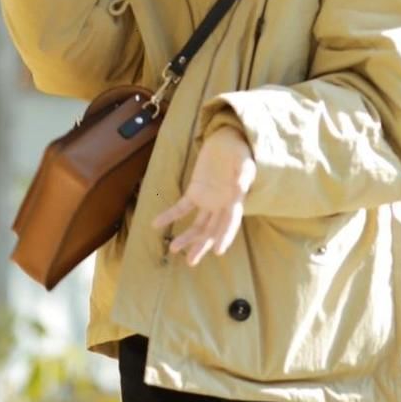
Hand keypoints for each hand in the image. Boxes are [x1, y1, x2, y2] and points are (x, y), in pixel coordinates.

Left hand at [152, 125, 255, 266]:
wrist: (226, 140)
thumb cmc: (239, 151)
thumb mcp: (244, 160)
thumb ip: (243, 174)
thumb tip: (241, 188)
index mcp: (235, 200)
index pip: (230, 222)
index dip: (225, 236)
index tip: (218, 251)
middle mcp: (221, 205)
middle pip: (211, 230)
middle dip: (201, 245)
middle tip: (191, 262)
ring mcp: (207, 200)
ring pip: (197, 224)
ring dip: (186, 237)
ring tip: (173, 248)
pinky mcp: (195, 192)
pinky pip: (181, 207)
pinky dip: (169, 215)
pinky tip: (156, 224)